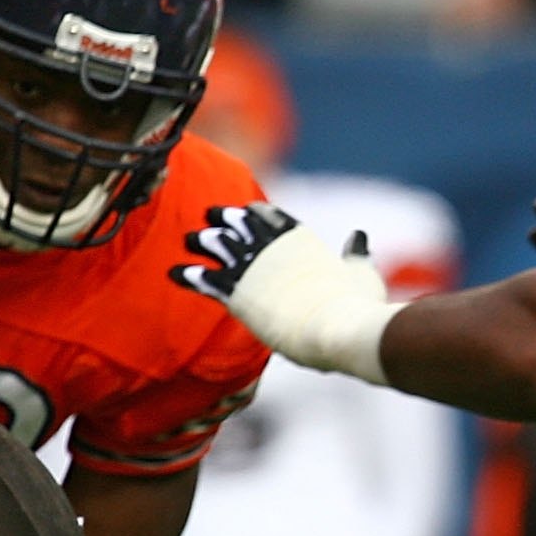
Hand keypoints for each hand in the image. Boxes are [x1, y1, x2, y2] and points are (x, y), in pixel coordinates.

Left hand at [175, 206, 394, 380]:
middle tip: (208, 216)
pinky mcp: (237, 295)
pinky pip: (205, 280)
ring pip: (217, 245)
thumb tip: (358, 236)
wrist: (338, 326)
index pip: (270, 215)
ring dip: (201, 241)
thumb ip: (356, 254)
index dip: (255, 212)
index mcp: (300, 238)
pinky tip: (174, 273)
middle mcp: (271, 246)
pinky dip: (188, 275)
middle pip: (238, 224)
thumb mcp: (360, 272)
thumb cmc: (356, 303)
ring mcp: (252, 269)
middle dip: (222, 219)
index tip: (244, 209)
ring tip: (189, 240)